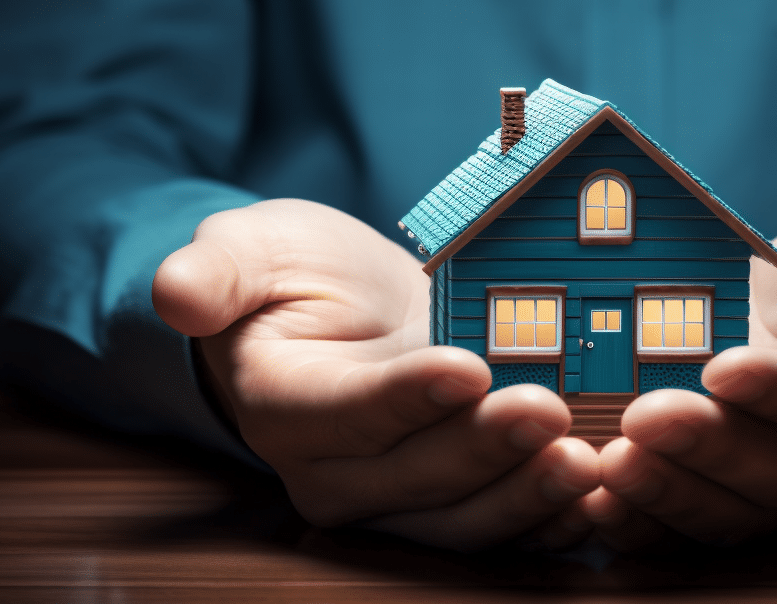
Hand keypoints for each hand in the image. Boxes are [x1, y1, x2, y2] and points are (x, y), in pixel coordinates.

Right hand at [152, 198, 598, 550]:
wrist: (340, 316)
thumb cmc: (293, 277)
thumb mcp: (248, 251)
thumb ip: (214, 272)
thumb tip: (176, 291)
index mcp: (286, 404)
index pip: (346, 411)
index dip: (404, 396)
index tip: (466, 365)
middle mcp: (336, 470)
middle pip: (415, 475)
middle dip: (484, 445)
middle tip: (547, 408)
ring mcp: (396, 496)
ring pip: (460, 519)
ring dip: (526, 496)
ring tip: (586, 460)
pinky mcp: (450, 500)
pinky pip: (498, 525)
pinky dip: (549, 515)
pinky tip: (601, 490)